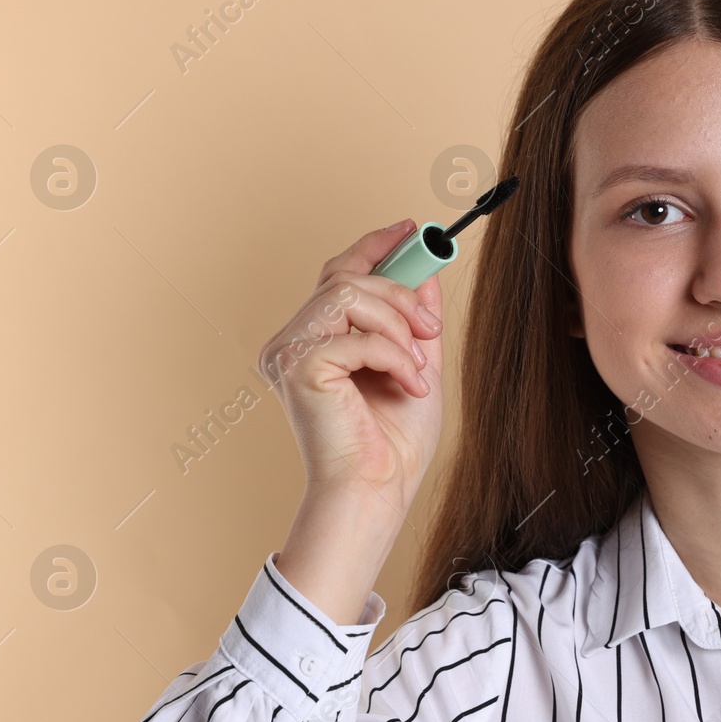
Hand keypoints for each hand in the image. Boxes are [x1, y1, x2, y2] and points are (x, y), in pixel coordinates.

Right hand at [257, 220, 444, 511]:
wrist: (378, 490)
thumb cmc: (392, 443)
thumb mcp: (416, 364)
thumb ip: (415, 320)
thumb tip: (425, 272)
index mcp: (315, 341)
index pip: (337, 275)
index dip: (373, 247)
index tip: (410, 231)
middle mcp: (292, 342)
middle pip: (345, 277)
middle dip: (399, 293)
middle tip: (431, 329)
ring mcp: (289, 352)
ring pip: (349, 295)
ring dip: (398, 325)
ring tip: (417, 366)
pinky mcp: (297, 367)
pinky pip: (355, 334)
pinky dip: (393, 355)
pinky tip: (408, 385)